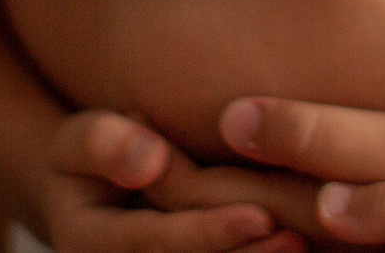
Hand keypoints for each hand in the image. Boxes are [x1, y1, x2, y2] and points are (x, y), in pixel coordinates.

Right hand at [40, 109, 307, 252]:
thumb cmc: (93, 154)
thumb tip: (148, 160)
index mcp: (87, 242)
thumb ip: (103, 144)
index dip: (208, 234)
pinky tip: (304, 247)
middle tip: (298, 239)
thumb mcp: (80, 141)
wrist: (91, 195)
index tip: (260, 217)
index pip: (155, 242)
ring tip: (304, 244)